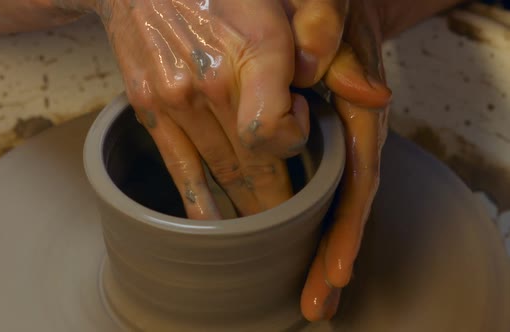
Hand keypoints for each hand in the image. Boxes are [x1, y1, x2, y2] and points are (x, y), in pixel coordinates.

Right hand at [94, 0, 309, 218]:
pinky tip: (210, 227)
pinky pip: (178, 165)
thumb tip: (372, 96)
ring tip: (262, 228)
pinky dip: (198, 200)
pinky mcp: (149, 107)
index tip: (298, 121)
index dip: (294, 137)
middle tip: (292, 221)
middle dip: (277, 196)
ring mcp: (174, 98)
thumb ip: (327, 42)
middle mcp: (211, 80)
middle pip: (252, 160)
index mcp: (254, 48)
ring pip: (220, 168)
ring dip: (245, 201)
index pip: (276, 131)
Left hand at [282, 0, 391, 320]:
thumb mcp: (327, 10)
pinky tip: (288, 250)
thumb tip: (346, 84)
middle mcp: (349, 137)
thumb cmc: (324, 7)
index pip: (356, 180)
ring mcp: (332, 144)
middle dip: (330, 256)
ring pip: (328, 204)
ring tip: (310, 298)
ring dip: (317, 251)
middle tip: (316, 305)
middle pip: (344, 207)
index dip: (344, 226)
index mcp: (357, 112)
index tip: (333, 267)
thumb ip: (330, 39)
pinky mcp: (314, 145)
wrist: (318, 6)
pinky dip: (303, 223)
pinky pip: (312, 189)